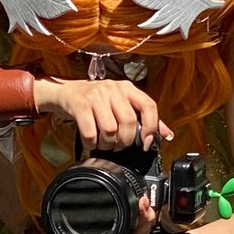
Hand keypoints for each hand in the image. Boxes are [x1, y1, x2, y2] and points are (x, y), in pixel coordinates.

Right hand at [33, 77, 172, 151]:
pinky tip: (91, 142)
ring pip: (110, 130)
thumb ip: (144, 117)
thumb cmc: (97, 101)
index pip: (149, 105)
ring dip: (108, 144)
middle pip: (129, 122)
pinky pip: (91, 133)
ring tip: (104, 144)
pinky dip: (92, 143)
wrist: (66, 92)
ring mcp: (96, 95)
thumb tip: (166, 134)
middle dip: (125, 141)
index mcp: (127, 88)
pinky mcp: (79, 105)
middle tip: (119, 146)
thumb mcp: (121, 104)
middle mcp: (113, 89)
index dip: (151, 127)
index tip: (146, 142)